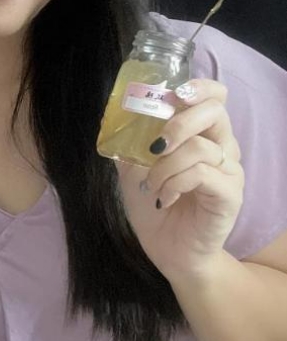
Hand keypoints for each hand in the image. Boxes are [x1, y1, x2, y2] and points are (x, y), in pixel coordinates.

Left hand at [115, 79, 243, 281]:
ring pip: (200, 147)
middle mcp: (223, 149)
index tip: (174, 95)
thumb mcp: (133, 172)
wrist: (169, 253)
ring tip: (152, 185)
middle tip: (155, 146)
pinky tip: (164, 198)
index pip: (215, 97)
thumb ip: (129, 145)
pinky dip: (175, 182)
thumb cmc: (155, 210)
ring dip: (165, 165)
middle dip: (178, 123)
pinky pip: (203, 174)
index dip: (198, 88)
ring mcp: (230, 172)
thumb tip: (110, 119)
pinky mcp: (230, 194)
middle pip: (215, 111)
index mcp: (203, 137)